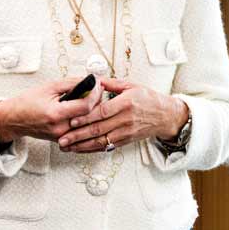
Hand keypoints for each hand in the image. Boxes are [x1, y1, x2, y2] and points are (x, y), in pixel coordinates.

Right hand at [0, 77, 101, 144]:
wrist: (14, 119)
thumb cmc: (28, 102)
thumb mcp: (49, 87)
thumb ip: (72, 83)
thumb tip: (90, 80)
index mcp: (56, 114)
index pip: (86, 106)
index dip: (95, 94)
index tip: (98, 85)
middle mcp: (60, 128)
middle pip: (90, 117)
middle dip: (97, 102)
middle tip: (97, 90)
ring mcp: (62, 137)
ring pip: (88, 125)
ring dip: (93, 111)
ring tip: (90, 99)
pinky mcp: (63, 140)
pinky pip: (81, 131)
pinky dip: (85, 120)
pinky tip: (83, 111)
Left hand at [58, 78, 188, 152]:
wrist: (165, 116)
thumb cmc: (148, 99)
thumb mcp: (132, 85)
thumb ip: (111, 83)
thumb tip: (94, 80)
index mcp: (126, 103)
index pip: (103, 112)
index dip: (86, 117)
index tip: (72, 120)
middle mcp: (126, 119)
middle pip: (98, 129)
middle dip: (78, 134)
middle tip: (63, 137)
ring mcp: (126, 132)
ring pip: (101, 141)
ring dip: (82, 145)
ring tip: (67, 146)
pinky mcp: (125, 140)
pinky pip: (106, 146)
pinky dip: (92, 149)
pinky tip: (80, 149)